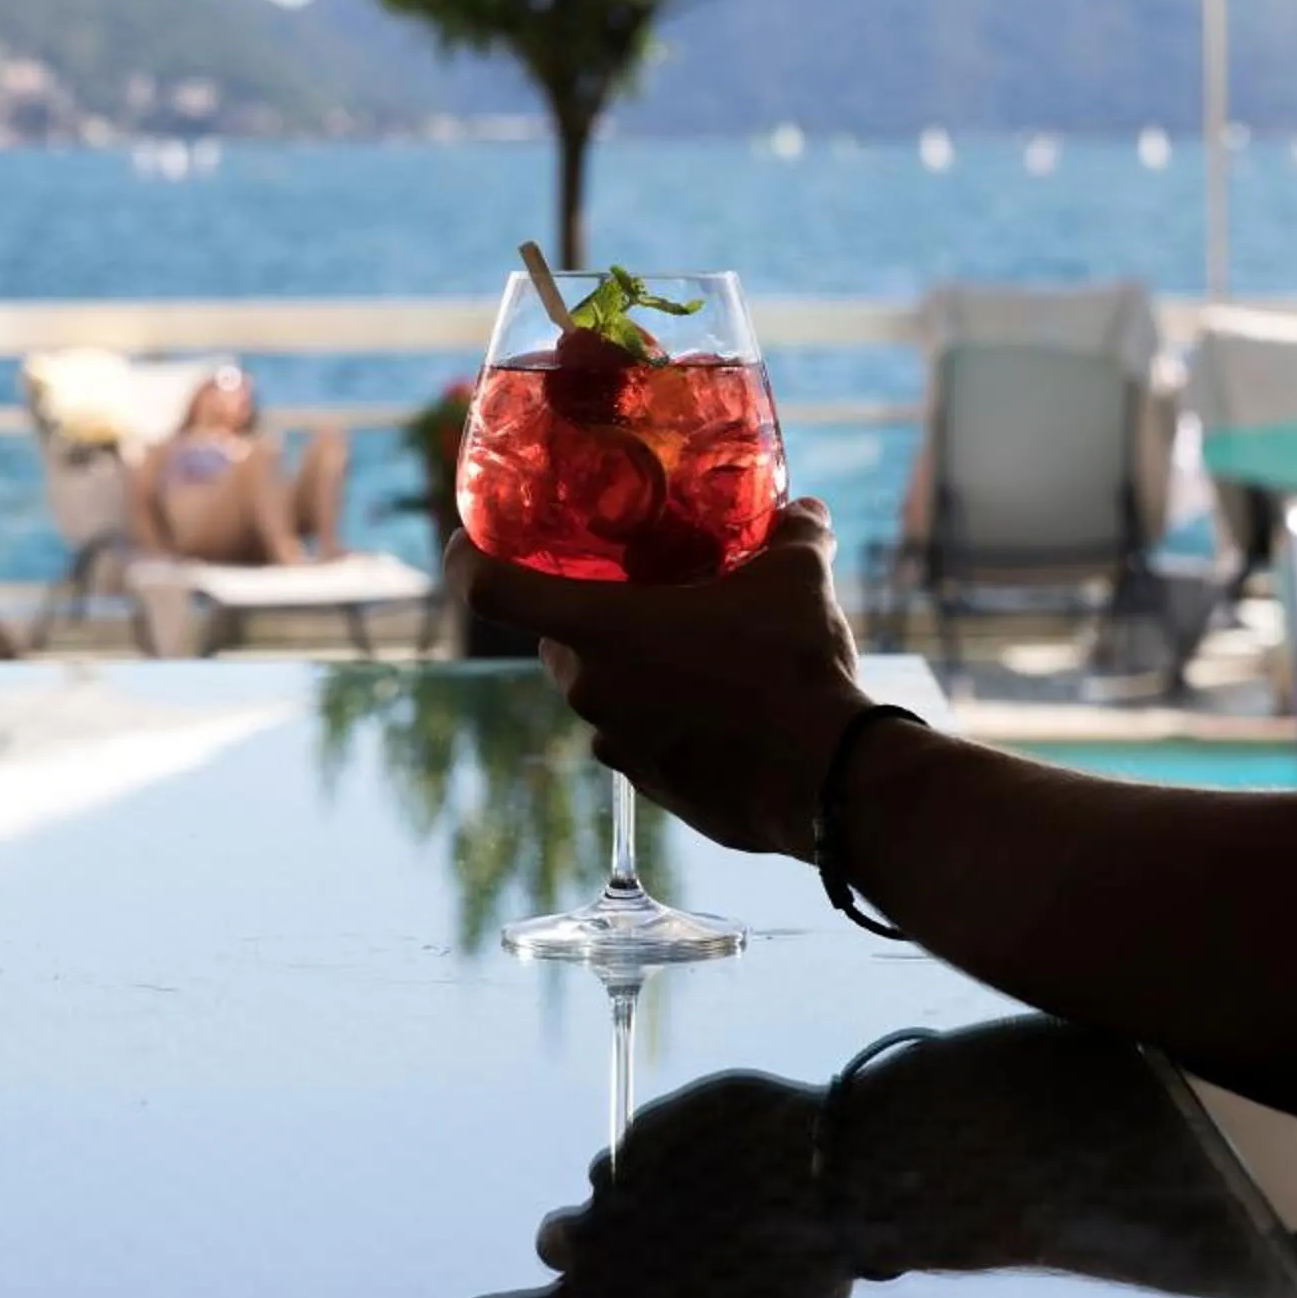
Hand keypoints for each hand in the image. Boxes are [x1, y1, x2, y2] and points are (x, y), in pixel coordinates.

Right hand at [439, 1070, 851, 1297]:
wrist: (830, 1173)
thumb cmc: (797, 1287)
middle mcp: (593, 1238)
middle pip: (557, 1242)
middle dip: (585, 1251)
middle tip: (645, 1256)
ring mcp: (621, 1174)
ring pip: (604, 1188)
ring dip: (631, 1201)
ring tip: (701, 1209)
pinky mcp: (654, 1123)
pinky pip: (647, 1145)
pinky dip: (676, 1159)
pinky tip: (731, 1168)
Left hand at [443, 499, 871, 858]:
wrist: (831, 780)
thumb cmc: (795, 666)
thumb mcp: (796, 576)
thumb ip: (793, 532)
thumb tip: (806, 509)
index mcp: (599, 629)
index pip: (489, 590)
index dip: (465, 557)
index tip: (466, 539)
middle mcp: (591, 691)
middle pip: (558, 640)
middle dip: (590, 614)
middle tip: (639, 591)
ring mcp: (617, 747)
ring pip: (601, 692)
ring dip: (633, 669)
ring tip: (697, 650)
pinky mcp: (651, 789)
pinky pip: (638, 738)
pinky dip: (663, 718)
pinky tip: (723, 707)